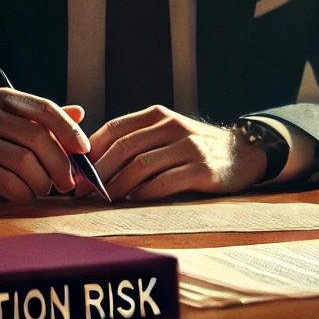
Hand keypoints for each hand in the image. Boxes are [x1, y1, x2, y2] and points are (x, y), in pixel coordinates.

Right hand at [0, 88, 89, 200]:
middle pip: (37, 138)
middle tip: (68, 182)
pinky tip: (25, 194)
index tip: (84, 150)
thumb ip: (43, 121)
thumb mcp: (12, 125)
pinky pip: (7, 181)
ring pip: (24, 162)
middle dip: (60, 164)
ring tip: (44, 188)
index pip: (44, 108)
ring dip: (42, 181)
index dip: (68, 130)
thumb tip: (80, 113)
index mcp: (3, 99)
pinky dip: (23, 192)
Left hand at [88, 106, 266, 200]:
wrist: (243, 154)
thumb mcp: (168, 134)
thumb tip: (90, 164)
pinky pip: (164, 183)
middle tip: (82, 193)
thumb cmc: (195, 149)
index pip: (115, 129)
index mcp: (158, 115)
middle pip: (124, 148)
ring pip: (141, 166)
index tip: (74, 173)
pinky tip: (132, 202)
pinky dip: (143, 194)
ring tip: (102, 201)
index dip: (90, 151)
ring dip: (116, 187)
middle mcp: (173, 126)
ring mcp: (189, 147)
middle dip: (98, 173)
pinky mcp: (202, 169)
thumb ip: (137, 142)